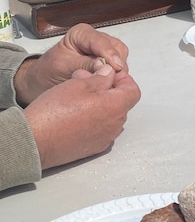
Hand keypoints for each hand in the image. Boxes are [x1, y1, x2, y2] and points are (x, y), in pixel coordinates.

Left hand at [14, 24, 130, 105]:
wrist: (41, 83)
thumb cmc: (48, 72)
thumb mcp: (63, 67)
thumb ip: (84, 65)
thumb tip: (105, 65)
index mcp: (81, 34)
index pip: (101, 41)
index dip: (110, 54)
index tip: (116, 67)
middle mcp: (96, 39)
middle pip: (116, 48)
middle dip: (115, 65)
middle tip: (110, 81)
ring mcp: (104, 50)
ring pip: (122, 58)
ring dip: (117, 72)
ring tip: (106, 84)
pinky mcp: (108, 62)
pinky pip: (120, 68)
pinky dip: (116, 77)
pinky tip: (107, 84)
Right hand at [23, 64, 140, 169]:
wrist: (33, 141)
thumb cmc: (54, 112)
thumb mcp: (79, 84)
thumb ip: (100, 77)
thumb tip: (110, 73)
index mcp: (116, 107)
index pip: (133, 90)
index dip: (122, 79)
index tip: (109, 74)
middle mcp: (115, 125)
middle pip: (121, 103)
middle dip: (108, 90)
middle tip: (88, 81)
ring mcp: (105, 138)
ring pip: (110, 116)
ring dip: (100, 104)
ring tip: (77, 97)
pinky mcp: (93, 148)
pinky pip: (100, 129)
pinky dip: (93, 119)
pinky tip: (74, 114)